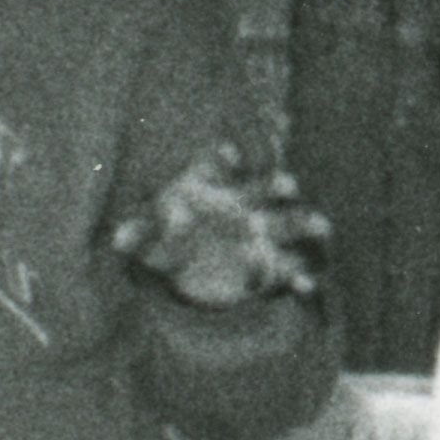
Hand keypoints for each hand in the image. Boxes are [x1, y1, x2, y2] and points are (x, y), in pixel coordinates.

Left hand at [123, 144, 326, 312]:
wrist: (186, 273)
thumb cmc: (165, 243)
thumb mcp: (144, 240)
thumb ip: (135, 236)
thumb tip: (117, 239)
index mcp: (215, 191)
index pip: (220, 170)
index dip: (223, 161)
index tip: (226, 153)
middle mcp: (245, 209)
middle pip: (265, 191)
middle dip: (277, 186)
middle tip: (287, 184)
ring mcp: (263, 237)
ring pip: (290, 224)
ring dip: (306, 223)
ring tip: (322, 225)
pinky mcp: (270, 270)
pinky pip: (290, 271)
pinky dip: (301, 278)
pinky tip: (305, 285)